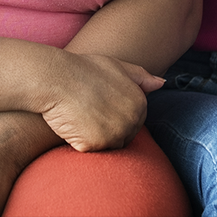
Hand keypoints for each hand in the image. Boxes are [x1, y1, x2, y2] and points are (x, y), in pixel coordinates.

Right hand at [37, 53, 161, 151]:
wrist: (55, 78)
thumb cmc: (83, 69)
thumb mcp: (116, 65)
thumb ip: (141, 76)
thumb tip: (162, 83)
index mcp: (140, 103)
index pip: (135, 122)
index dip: (116, 115)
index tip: (100, 106)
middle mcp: (132, 120)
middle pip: (124, 137)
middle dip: (108, 129)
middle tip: (88, 111)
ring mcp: (115, 134)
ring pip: (109, 147)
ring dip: (96, 138)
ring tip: (81, 117)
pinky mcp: (96, 146)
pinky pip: (91, 151)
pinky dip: (81, 142)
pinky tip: (73, 124)